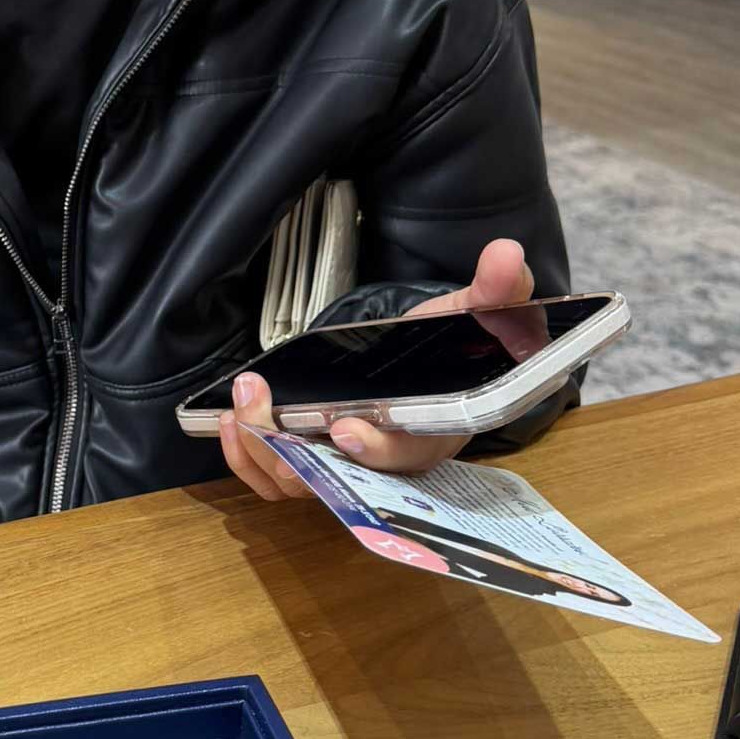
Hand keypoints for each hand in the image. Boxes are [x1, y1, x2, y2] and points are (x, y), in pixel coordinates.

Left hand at [218, 239, 534, 502]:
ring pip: (297, 483)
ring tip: (240, 405)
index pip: (405, 455)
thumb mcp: (480, 314)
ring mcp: (347, 468)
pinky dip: (249, 458)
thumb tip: (506, 255)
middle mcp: (388, 464)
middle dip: (292, 451)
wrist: (436, 365)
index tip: (346, 428)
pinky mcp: (316, 462)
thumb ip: (495, 290)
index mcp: (433, 434)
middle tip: (260, 403)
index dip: (375, 449)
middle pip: (337, 481)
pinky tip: (232, 420)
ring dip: (260, 452)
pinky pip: (275, 479)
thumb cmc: (459, 347)